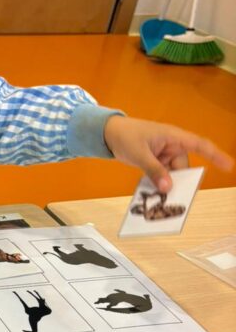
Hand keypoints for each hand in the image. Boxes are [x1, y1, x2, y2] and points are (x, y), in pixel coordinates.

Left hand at [103, 116, 233, 191]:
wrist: (108, 133)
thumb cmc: (125, 135)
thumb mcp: (139, 154)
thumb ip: (153, 171)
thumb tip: (168, 188)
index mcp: (173, 137)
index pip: (200, 145)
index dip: (215, 155)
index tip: (228, 166)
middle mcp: (172, 146)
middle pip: (183, 167)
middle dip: (179, 182)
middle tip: (173, 198)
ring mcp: (163, 155)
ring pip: (172, 175)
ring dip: (166, 185)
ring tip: (158, 198)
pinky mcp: (155, 162)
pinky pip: (161, 176)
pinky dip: (158, 184)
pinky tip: (151, 193)